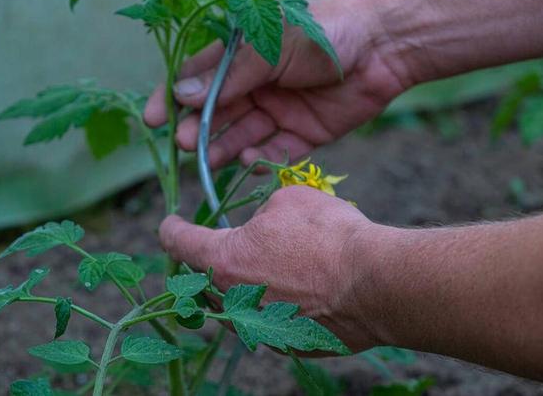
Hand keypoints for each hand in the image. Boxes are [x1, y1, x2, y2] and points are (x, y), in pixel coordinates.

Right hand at [144, 0, 408, 168]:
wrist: (384, 46)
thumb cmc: (322, 33)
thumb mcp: (269, 46)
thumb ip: (228, 75)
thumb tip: (181, 95)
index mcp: (242, 56)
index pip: (198, 79)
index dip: (173, 99)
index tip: (154, 120)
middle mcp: (256, 85)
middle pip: (218, 114)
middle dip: (200, 129)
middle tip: (187, 144)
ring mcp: (279, 111)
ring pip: (242, 136)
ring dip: (224, 149)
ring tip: (208, 161)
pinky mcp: (303, 134)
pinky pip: (274, 151)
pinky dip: (260, 160)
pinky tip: (250, 163)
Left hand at [160, 186, 381, 351]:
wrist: (374, 283)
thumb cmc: (328, 235)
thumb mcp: (287, 200)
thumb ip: (261, 210)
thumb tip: (261, 222)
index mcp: (223, 261)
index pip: (179, 243)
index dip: (170, 229)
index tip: (169, 224)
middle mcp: (232, 300)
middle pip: (200, 280)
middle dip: (203, 261)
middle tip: (216, 245)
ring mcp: (256, 327)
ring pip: (229, 304)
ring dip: (233, 285)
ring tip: (254, 268)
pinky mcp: (282, 342)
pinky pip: (260, 321)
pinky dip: (263, 304)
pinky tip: (287, 290)